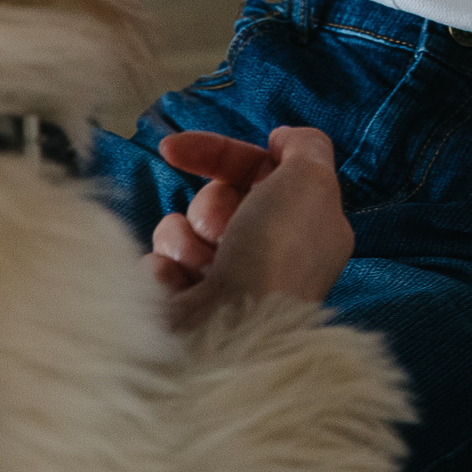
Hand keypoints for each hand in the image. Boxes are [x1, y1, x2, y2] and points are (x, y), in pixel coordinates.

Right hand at [147, 125, 353, 329]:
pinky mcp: (187, 308)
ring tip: (204, 268)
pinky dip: (165, 273)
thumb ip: (305, 146)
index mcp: (305, 223)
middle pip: (216, 199)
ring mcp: (226, 283)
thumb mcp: (311, 180)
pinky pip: (160, 268)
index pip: (257, 170)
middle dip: (210, 206)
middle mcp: (269, 252)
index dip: (218, 153)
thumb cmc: (276, 251)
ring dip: (185, 240)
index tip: (174, 147)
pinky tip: (181, 292)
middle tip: (222, 231)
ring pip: (181, 231)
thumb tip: (283, 139)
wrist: (234, 332)